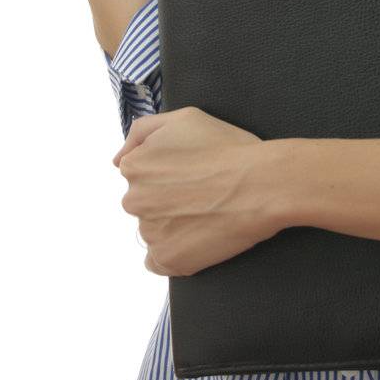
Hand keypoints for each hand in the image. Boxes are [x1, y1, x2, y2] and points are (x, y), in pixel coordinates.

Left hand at [113, 106, 278, 276]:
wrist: (263, 184)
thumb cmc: (228, 148)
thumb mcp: (183, 118)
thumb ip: (141, 131)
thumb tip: (116, 160)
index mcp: (133, 167)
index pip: (139, 175)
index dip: (169, 174)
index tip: (193, 174)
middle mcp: (133, 200)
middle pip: (144, 203)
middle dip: (167, 201)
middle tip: (202, 195)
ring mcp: (149, 233)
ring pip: (153, 231)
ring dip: (173, 226)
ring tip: (207, 215)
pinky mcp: (168, 260)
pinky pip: (159, 261)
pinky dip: (175, 253)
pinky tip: (198, 239)